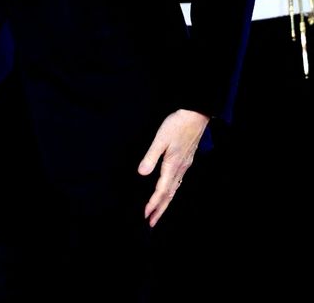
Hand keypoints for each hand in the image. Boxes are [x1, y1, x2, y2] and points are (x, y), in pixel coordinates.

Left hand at [137, 109, 208, 226]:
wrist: (196, 115)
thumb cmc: (177, 125)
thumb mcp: (160, 138)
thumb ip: (151, 156)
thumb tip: (141, 173)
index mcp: (173, 165)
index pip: (161, 190)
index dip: (153, 203)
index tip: (146, 215)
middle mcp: (180, 169)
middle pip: (170, 194)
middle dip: (160, 209)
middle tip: (151, 223)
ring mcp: (185, 165)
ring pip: (175, 189)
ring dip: (166, 202)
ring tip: (158, 211)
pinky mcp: (187, 160)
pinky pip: (178, 182)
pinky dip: (172, 192)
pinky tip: (170, 191)